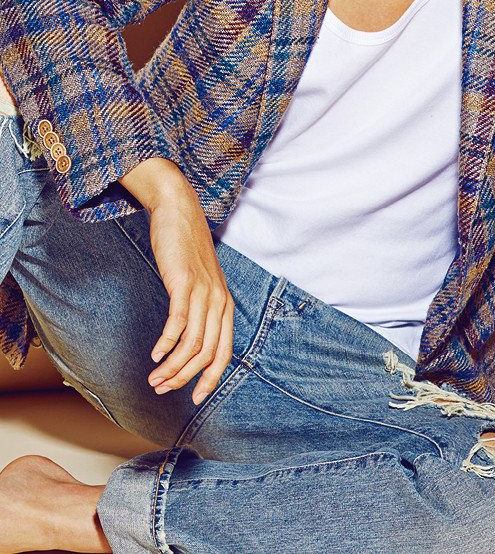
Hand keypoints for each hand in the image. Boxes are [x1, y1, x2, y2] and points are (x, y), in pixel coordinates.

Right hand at [119, 158, 235, 405]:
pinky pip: (178, 323)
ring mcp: (203, 292)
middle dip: (184, 378)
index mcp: (225, 305)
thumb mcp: (199, 282)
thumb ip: (199, 308)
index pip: (224, 352)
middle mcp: (219, 301)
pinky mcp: (184, 283)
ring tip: (154, 379)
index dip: (210, 379)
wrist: (179, 211)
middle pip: (207, 354)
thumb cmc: (185, 250)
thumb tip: (188, 339)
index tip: (195, 398)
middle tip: (162, 390)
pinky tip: (155, 355)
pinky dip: (167, 344)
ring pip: (192, 343)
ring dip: (172, 366)